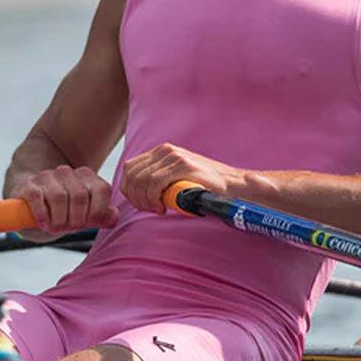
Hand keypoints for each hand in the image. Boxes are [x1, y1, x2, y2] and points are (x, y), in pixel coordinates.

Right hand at [10, 165, 116, 233]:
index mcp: (87, 177)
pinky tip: (43, 222)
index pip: (102, 189)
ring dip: (59, 219)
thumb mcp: (86, 214)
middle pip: (80, 196)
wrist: (34, 205)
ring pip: (59, 197)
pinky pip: (38, 197)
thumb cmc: (65, 211)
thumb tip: (113, 216)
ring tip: (56, 227)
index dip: (97, 212)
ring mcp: (48, 176)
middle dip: (76, 219)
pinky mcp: (29, 184)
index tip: (87, 224)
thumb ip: (103, 216)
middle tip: (69, 228)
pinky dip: (42, 213)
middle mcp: (68, 172)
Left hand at [118, 143, 244, 214]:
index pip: (130, 168)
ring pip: (142, 179)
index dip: (130, 189)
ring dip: (145, 199)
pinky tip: (163, 206)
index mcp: (161, 152)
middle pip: (132, 174)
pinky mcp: (182, 164)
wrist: (231, 185)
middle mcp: (165, 150)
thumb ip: (158, 181)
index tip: (141, 204)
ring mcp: (173, 155)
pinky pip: (155, 182)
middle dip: (136, 197)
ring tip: (158, 208)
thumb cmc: (204, 187)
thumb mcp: (175, 179)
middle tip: (150, 209)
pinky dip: (154, 197)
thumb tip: (136, 194)